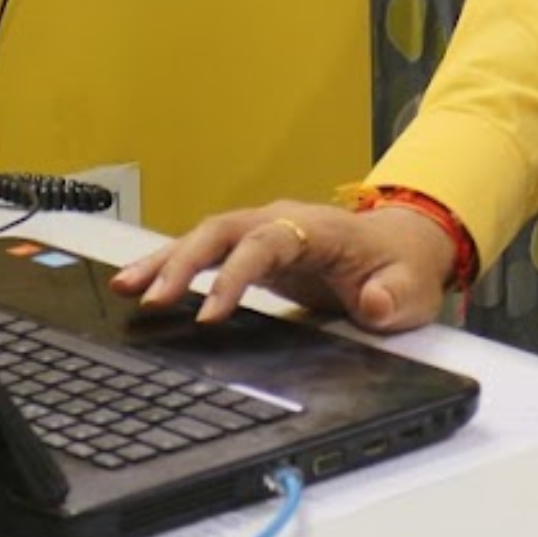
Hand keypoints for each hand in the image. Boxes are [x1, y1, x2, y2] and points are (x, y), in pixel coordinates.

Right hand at [108, 196, 454, 331]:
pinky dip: (174, 264)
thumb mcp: (412, 289)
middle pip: (222, 231)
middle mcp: (284, 221)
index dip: (234, 277)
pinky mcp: (253, 249)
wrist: (402, 246)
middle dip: (182, 263)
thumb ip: (395, 298)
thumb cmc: (402, 268)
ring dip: (166, 260)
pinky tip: (142, 283)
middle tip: (149, 298)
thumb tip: (375, 303)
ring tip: (125, 286)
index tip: (208, 314)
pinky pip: (207, 251)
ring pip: (206, 237)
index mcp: (319, 229)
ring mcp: (265, 231)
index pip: (265, 245)